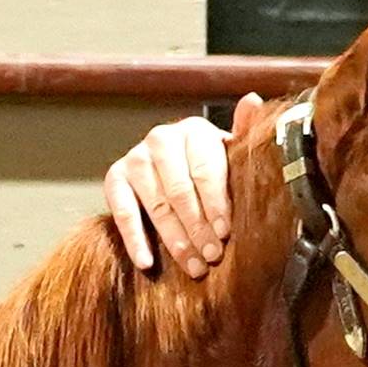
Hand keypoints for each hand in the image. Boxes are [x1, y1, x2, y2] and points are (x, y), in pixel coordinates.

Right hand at [101, 95, 265, 279]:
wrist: (170, 165)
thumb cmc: (207, 163)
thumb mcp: (230, 150)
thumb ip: (244, 131)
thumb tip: (253, 101)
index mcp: (195, 130)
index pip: (206, 171)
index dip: (216, 204)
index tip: (225, 233)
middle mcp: (162, 138)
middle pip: (180, 192)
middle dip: (197, 228)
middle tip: (210, 256)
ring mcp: (135, 158)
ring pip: (156, 205)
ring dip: (174, 240)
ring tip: (190, 265)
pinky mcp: (114, 177)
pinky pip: (123, 212)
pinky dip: (135, 240)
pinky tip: (147, 262)